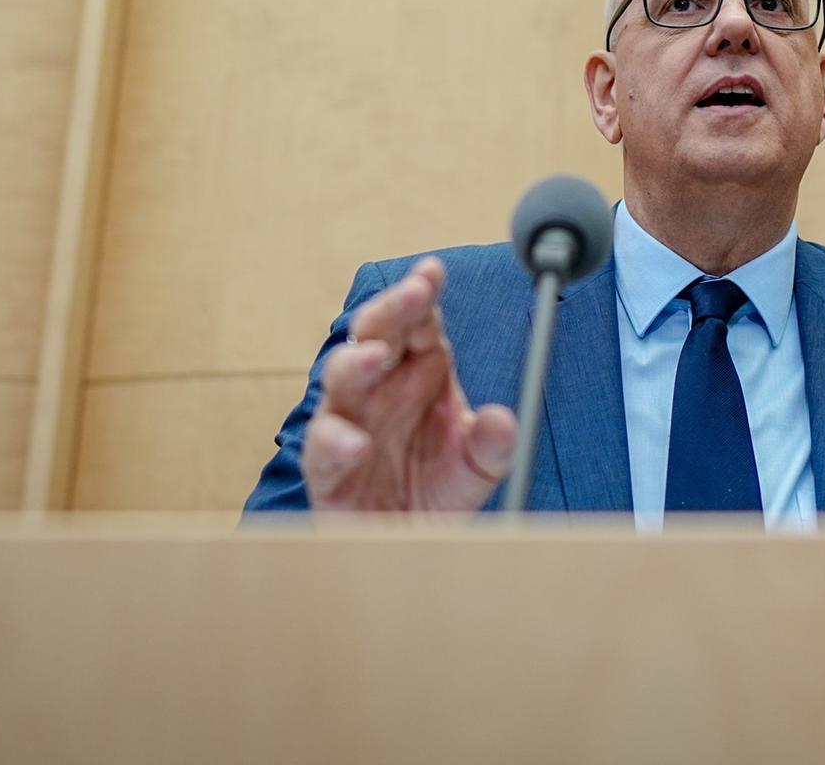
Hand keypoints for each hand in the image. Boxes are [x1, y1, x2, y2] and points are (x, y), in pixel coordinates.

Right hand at [302, 257, 518, 511]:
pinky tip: (355, 443)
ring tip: (378, 354)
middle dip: (392, 308)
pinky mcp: (327, 468)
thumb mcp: (479, 469)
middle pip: (377, 333)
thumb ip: (494, 444)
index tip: (433, 272)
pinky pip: (322, 447)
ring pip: (341, 377)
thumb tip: (502, 419)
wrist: (406, 553)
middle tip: (414, 293)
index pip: (419, 321)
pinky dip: (336, 440)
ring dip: (358, 361)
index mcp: (420, 372)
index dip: (423, 293)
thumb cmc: (437, 493)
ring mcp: (350, 423)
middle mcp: (381, 388)